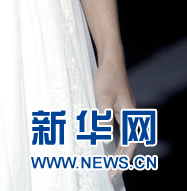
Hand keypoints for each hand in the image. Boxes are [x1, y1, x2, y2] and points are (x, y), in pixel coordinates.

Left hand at [93, 58, 136, 181]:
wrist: (110, 60)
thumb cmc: (107, 76)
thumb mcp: (103, 97)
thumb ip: (104, 118)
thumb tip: (104, 139)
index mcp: (130, 114)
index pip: (129, 144)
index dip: (122, 159)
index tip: (113, 170)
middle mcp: (130, 116)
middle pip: (128, 144)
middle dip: (120, 160)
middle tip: (110, 173)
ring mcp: (125, 112)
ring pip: (124, 137)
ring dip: (117, 151)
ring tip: (109, 165)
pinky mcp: (118, 109)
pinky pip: (118, 129)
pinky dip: (113, 139)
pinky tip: (105, 145)